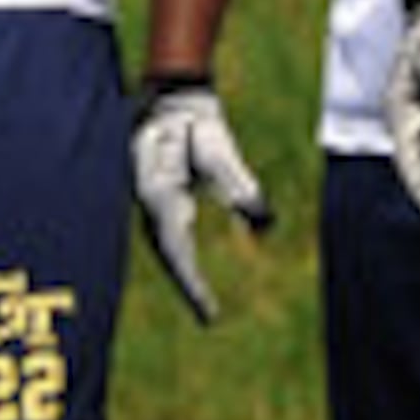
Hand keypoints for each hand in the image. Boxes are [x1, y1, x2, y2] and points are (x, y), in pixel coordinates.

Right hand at [130, 76, 270, 323]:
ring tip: (203, 304)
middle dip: (187, 286)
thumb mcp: (219, 151)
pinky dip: (182, 261)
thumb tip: (266, 221)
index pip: (176, 248)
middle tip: (209, 316)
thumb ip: (238, 184)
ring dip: (183, 276)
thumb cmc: (195, 125)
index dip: (190, 282)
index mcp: (160, 194)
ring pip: (167, 250)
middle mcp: (153, 205)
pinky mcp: (165, 203)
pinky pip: (171, 239)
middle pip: (169, 255)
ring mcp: (156, 205)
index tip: (207, 307)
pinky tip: (195, 278)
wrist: (172, 103)